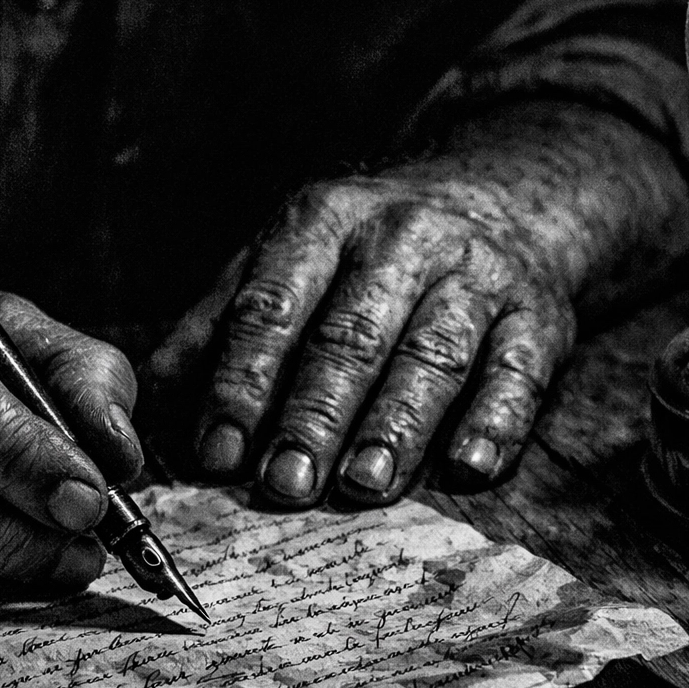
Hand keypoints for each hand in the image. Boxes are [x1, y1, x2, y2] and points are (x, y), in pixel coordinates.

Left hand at [147, 168, 580, 507]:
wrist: (503, 201)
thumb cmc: (365, 255)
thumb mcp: (285, 259)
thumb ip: (216, 327)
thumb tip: (147, 412)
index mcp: (325, 219)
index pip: (274, 304)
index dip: (242, 382)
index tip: (217, 453)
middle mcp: (404, 236)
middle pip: (353, 335)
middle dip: (314, 414)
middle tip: (284, 486)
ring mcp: (478, 274)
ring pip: (434, 354)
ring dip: (396, 424)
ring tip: (363, 485)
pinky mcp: (541, 317)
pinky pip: (519, 372)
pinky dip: (496, 422)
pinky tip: (469, 468)